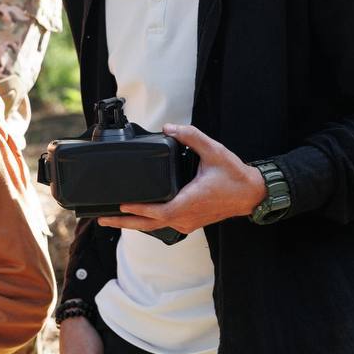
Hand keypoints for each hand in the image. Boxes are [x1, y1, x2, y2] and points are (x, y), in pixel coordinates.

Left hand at [95, 123, 263, 234]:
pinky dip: (147, 220)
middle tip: (102, 219)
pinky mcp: (188, 222)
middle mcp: (186, 216)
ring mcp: (187, 222)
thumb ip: (191, 136)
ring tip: (110, 218)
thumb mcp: (214, 150)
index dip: (140, 209)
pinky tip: (135, 215)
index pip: (160, 211)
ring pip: (155, 226)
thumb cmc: (233, 175)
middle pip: (150, 224)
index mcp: (190, 202)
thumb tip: (169, 128)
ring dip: (133, 223)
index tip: (121, 206)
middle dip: (124, 223)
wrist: (251, 194)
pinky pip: (163, 224)